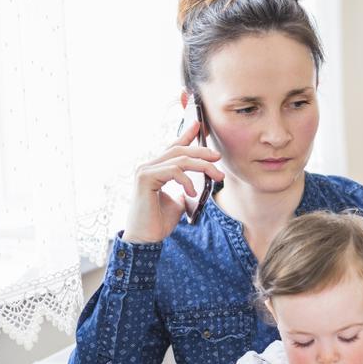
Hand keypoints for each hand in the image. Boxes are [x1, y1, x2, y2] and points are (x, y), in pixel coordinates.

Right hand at [121, 103, 224, 242]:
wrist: (145, 239)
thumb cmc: (158, 222)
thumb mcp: (178, 202)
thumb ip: (184, 189)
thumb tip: (198, 184)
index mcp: (155, 169)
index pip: (173, 147)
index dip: (186, 134)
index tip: (199, 124)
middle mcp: (147, 166)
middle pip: (179, 150)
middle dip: (201, 151)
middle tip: (218, 156)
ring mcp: (144, 171)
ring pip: (179, 159)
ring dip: (202, 166)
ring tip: (217, 176)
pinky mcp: (145, 178)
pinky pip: (173, 171)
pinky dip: (187, 180)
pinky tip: (192, 192)